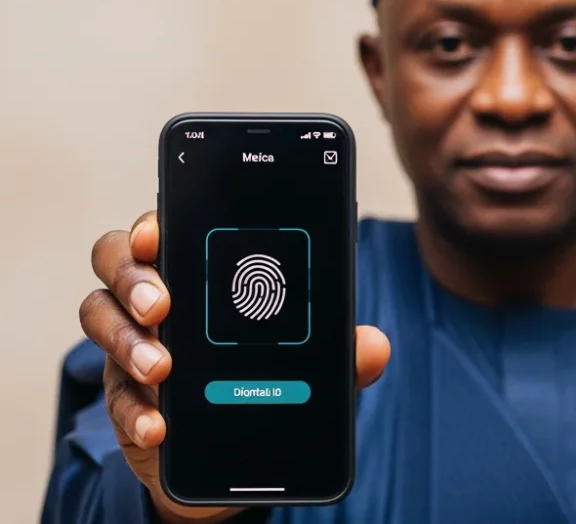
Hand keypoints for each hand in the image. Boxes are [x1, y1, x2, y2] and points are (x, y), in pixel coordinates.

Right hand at [79, 211, 391, 522]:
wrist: (239, 454)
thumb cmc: (270, 381)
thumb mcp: (311, 362)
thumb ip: (340, 350)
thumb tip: (374, 345)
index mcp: (202, 271)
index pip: (168, 227)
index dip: (155, 222)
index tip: (159, 230)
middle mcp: (159, 298)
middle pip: (117, 261)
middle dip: (134, 276)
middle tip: (162, 304)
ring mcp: (134, 344)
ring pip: (100, 317)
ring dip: (128, 341)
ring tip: (163, 368)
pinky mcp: (127, 397)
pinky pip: (115, 396)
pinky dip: (135, 410)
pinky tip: (159, 424)